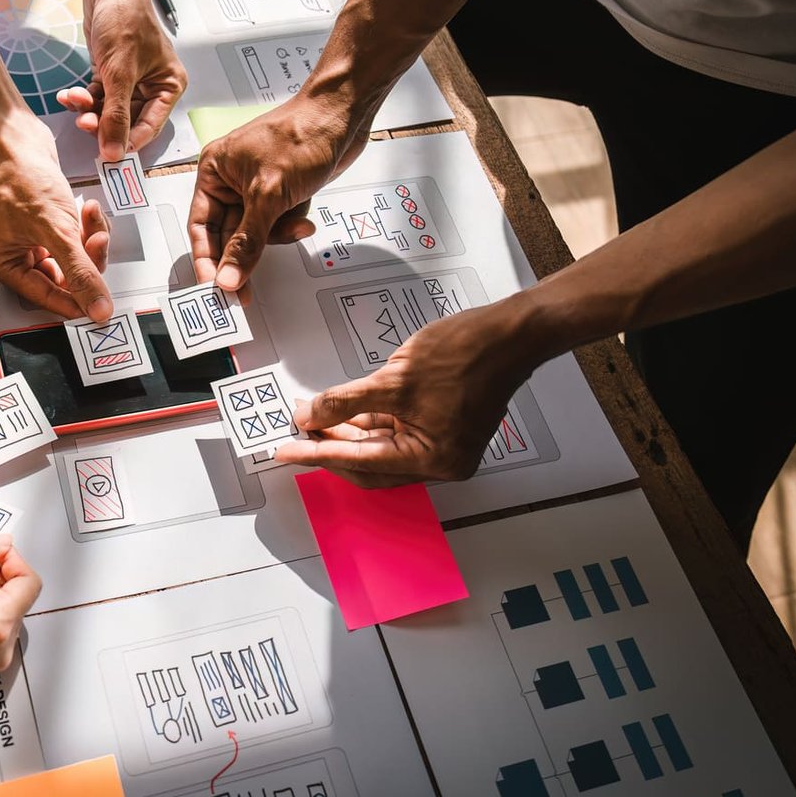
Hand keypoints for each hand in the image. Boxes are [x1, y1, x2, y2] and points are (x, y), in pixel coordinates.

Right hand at [0, 117, 112, 320]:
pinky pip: (76, 240)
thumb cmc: (22, 177)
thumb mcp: (56, 231)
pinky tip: (88, 209)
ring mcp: (33, 240)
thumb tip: (96, 308)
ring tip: (92, 217)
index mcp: (3, 263)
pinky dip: (88, 227)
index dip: (75, 301)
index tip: (101, 306)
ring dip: (90, 240)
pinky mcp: (48, 225)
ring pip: (74, 258)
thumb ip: (79, 272)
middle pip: (62, 278)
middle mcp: (15, 255)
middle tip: (98, 242)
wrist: (21, 139)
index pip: (45, 297)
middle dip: (86, 259)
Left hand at [58, 0, 187, 160]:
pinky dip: (83, 98)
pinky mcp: (112, 73)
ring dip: (89, 110)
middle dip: (103, 123)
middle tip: (85, 123)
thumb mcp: (120, 73)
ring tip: (75, 101)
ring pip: (109, 111)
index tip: (107, 153)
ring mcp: (131, 80)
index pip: (150, 127)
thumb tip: (114, 150)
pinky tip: (70, 94)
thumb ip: (116, 115)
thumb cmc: (126, 18)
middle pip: (127, 122)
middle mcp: (152, 85)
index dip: (127, 141)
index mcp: (168, 86)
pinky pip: (97, 96)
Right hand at [188, 94, 372, 295]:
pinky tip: (304, 216)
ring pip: (257, 233)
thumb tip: (228, 275)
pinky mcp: (281, 192)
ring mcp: (258, 187)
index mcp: (214, 171)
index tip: (214, 287)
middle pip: (228, 234)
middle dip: (246, 252)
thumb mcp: (268, 194)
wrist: (343, 115)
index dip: (206, 259)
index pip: (200, 225)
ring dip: (277, 235)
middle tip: (245, 288)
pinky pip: (278, 224)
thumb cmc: (301, 133)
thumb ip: (247, 241)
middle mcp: (231, 180)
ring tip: (295, 224)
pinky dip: (292, 224)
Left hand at [273, 301, 539, 485]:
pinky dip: (367, 422)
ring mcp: (442, 444)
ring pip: (380, 447)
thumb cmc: (466, 353)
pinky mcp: (441, 424)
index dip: (317, 455)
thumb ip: (344, 402)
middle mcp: (440, 461)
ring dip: (346, 433)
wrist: (509, 332)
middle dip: (330, 446)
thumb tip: (308, 417)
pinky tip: (341, 410)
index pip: (360, 463)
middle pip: (370, 464)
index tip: (286, 451)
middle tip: (295, 434)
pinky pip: (395, 431)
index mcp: (433, 459)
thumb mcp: (393, 378)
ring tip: (312, 418)